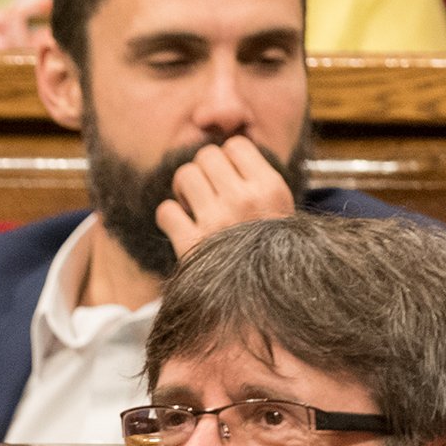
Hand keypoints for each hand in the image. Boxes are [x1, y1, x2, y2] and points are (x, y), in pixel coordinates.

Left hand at [155, 136, 297, 257]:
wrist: (266, 301)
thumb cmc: (271, 250)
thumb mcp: (279, 208)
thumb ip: (256, 179)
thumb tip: (225, 151)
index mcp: (270, 187)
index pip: (235, 145)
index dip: (227, 158)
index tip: (228, 176)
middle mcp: (244, 199)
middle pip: (205, 156)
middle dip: (202, 171)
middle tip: (207, 192)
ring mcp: (217, 221)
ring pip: (183, 175)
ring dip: (184, 190)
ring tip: (195, 208)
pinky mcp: (192, 244)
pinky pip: (165, 210)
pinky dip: (169, 218)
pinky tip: (182, 228)